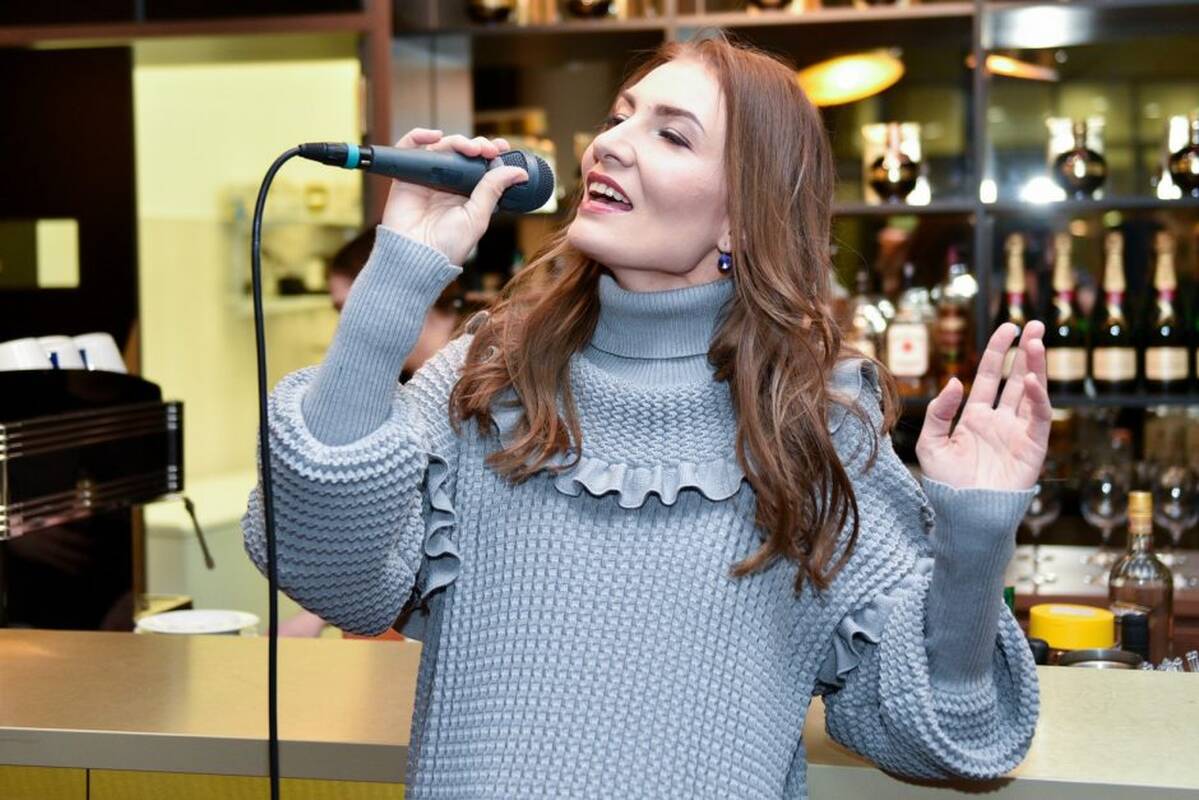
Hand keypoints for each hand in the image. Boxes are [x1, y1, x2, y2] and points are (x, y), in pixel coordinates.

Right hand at [380, 129, 528, 265]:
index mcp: (466, 195)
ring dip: (457, 141)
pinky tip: (434, 136)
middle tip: (488, 150)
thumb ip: (493, 190)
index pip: (479, 166)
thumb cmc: (447, 246)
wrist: (417, 257)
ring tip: (471, 148)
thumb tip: (518, 172)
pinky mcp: (406, 177)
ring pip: (441, 148)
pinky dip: (418, 136)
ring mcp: (427, 179)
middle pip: (461, 153)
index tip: (502, 148)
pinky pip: (409, 149)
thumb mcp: (477, 217)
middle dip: (477, 145)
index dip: (490, 153)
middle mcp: (447, 185)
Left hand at [916, 321, 1051, 491]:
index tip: (1008, 328)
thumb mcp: (931, 443)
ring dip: (1035, 367)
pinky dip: (1038, 398)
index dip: (999, 351)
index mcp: (975, 417)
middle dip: (1026, 352)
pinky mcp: (1032, 448)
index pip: (990, 376)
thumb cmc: (946, 484)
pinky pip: (1038, 418)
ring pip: (1031, 393)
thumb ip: (939, 411)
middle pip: (1016, 378)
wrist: (964, 514)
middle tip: (1035, 325)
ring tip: (1037, 341)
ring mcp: (1017, 433)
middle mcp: (1000, 420)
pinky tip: (1034, 380)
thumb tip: (957, 381)